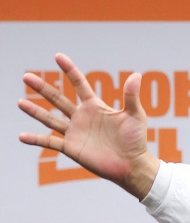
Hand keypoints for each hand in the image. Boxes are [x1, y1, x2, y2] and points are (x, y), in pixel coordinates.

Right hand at [17, 51, 158, 198]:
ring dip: (35, 111)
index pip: (78, 84)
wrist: (133, 166)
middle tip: (26, 76)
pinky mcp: (72, 149)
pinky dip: (36, 140)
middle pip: (57, 99)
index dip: (69, 70)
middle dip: (42, 88)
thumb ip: (131, 96)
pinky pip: (50, 143)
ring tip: (20, 102)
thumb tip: (136, 75)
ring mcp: (75, 133)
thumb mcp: (134, 115)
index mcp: (94, 106)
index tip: (58, 57)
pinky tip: (21, 136)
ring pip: (50, 119)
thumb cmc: (136, 141)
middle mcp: (81, 117)